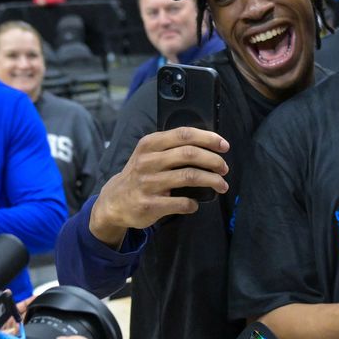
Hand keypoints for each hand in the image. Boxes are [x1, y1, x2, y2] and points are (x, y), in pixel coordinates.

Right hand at [88, 126, 230, 243]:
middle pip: (189, 154)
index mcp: (149, 144)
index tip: (224, 145)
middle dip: (213, 160)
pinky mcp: (149, 204)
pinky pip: (181, 202)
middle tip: (224, 168)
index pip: (183, 134)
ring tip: (222, 185)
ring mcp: (148, 183)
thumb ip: (171, 147)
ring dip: (212, 180)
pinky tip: (194, 204)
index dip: (208, 138)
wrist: (113, 202)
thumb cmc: (139, 175)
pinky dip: (193, 204)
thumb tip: (208, 145)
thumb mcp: (148, 154)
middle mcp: (147, 161)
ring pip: (189, 176)